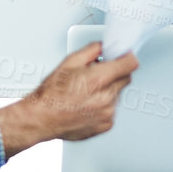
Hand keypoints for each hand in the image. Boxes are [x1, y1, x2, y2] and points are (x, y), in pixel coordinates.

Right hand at [0, 42, 139, 152]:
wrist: (42, 118)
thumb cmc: (51, 94)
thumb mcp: (69, 62)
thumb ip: (91, 51)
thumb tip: (103, 47)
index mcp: (98, 79)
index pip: (130, 64)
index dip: (126, 58)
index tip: (124, 57)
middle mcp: (106, 97)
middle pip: (125, 79)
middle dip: (115, 74)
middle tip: (98, 74)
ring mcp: (108, 113)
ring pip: (118, 95)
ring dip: (108, 91)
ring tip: (86, 93)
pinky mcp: (106, 125)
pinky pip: (112, 110)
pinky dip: (103, 106)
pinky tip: (87, 105)